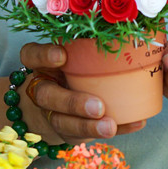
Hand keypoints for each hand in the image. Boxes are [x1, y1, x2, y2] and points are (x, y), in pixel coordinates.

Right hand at [19, 42, 146, 140]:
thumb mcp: (73, 54)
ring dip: (88, 126)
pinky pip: (87, 134)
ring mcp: (52, 114)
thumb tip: (130, 34)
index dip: (43, 56)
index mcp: (41, 65)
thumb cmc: (72, 69)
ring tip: (110, 126)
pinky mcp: (68, 132)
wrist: (54, 106)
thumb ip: (89, 45)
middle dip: (72, 102)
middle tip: (98, 107)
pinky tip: (135, 123)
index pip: (31, 56)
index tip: (62, 55)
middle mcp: (42, 89)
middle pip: (47, 96)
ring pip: (63, 122)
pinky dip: (116, 128)